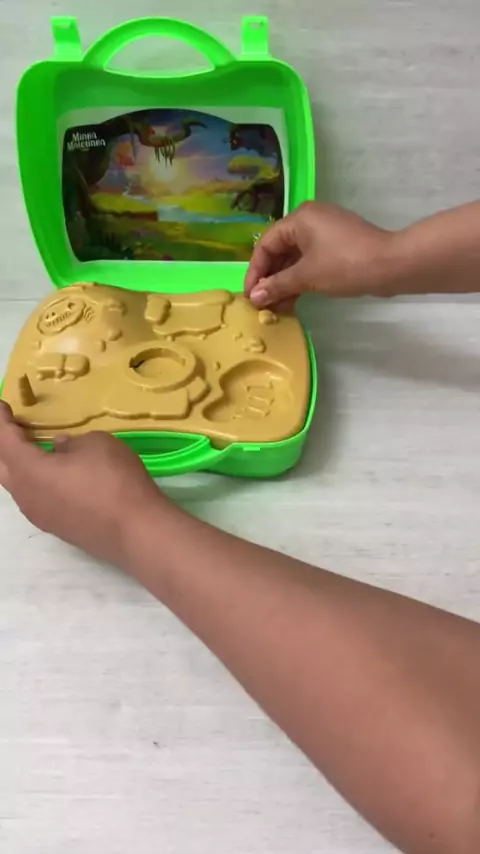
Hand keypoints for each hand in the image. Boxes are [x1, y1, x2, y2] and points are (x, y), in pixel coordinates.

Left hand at [0, 403, 159, 564]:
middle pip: (1, 467)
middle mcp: (26, 496)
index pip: (4, 440)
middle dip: (4, 446)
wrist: (135, 530)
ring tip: (34, 450)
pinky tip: (55, 477)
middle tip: (14, 428)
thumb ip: (71, 443)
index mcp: (29, 470)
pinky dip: (37, 483)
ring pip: (18, 487)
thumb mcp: (96, 444)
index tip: (2, 404)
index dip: (1, 420)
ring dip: (20, 466)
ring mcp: (40, 515)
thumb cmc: (114, 479)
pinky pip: (36, 499)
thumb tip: (59, 448)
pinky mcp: (57, 528)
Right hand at [245, 202, 392, 308]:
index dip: (255, 272)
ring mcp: (326, 232)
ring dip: (285, 283)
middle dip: (270, 279)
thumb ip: (277, 285)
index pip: (265, 244)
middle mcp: (310, 220)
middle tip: (262, 305)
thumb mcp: (307, 276)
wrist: (391, 265)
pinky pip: (311, 261)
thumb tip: (253, 297)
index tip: (250, 297)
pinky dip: (301, 279)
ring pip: (295, 258)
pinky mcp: (338, 246)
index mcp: (299, 219)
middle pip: (279, 250)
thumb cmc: (345, 265)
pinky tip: (294, 300)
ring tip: (277, 308)